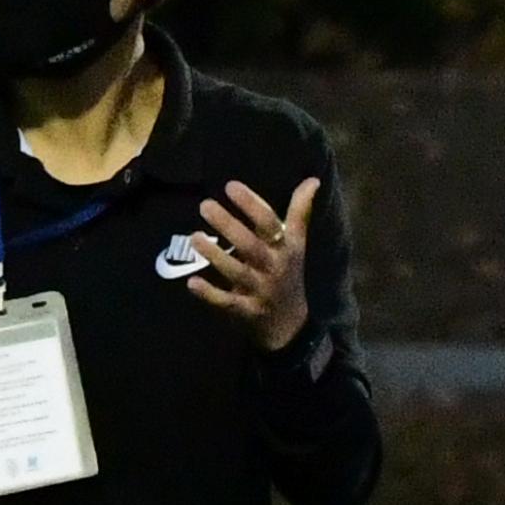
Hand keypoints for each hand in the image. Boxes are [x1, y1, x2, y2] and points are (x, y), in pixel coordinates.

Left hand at [186, 174, 318, 353]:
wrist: (290, 325)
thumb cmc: (288, 274)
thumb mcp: (297, 244)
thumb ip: (300, 212)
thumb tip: (313, 179)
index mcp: (286, 248)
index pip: (270, 222)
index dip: (252, 204)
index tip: (230, 186)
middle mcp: (274, 267)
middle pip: (251, 245)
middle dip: (229, 225)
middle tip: (205, 205)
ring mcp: (259, 291)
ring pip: (237, 272)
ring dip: (216, 255)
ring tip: (194, 237)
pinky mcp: (246, 311)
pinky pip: (227, 303)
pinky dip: (210, 294)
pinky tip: (192, 282)